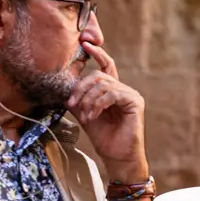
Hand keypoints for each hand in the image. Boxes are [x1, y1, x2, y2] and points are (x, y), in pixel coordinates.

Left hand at [66, 43, 147, 180]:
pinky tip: (93, 115)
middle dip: (81, 88)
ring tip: (85, 115)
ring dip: (88, 100)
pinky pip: (112, 94)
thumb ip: (78, 100)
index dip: (97, 53)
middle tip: (72, 103)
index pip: (106, 66)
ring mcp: (131, 95)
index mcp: (113, 91)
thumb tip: (64, 89)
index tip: (85, 44)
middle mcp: (123, 90)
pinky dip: (98, 104)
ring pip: (104, 85)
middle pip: (99, 76)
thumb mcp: (85, 115)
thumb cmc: (104, 138)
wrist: (117, 157)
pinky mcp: (135, 102)